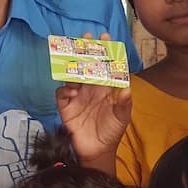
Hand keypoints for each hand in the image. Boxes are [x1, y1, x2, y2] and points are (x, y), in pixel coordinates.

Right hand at [55, 33, 130, 167]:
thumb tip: (126, 88)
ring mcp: (77, 96)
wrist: (97, 150)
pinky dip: (65, 89)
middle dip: (86, 50)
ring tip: (77, 59)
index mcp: (104, 88)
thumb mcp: (122, 118)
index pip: (103, 66)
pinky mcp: (66, 107)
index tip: (106, 38)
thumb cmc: (111, 132)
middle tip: (87, 37)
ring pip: (72, 75)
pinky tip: (71, 89)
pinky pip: (61, 93)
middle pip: (86, 65)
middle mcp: (89, 88)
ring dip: (73, 66)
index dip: (104, 51)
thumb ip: (124, 104)